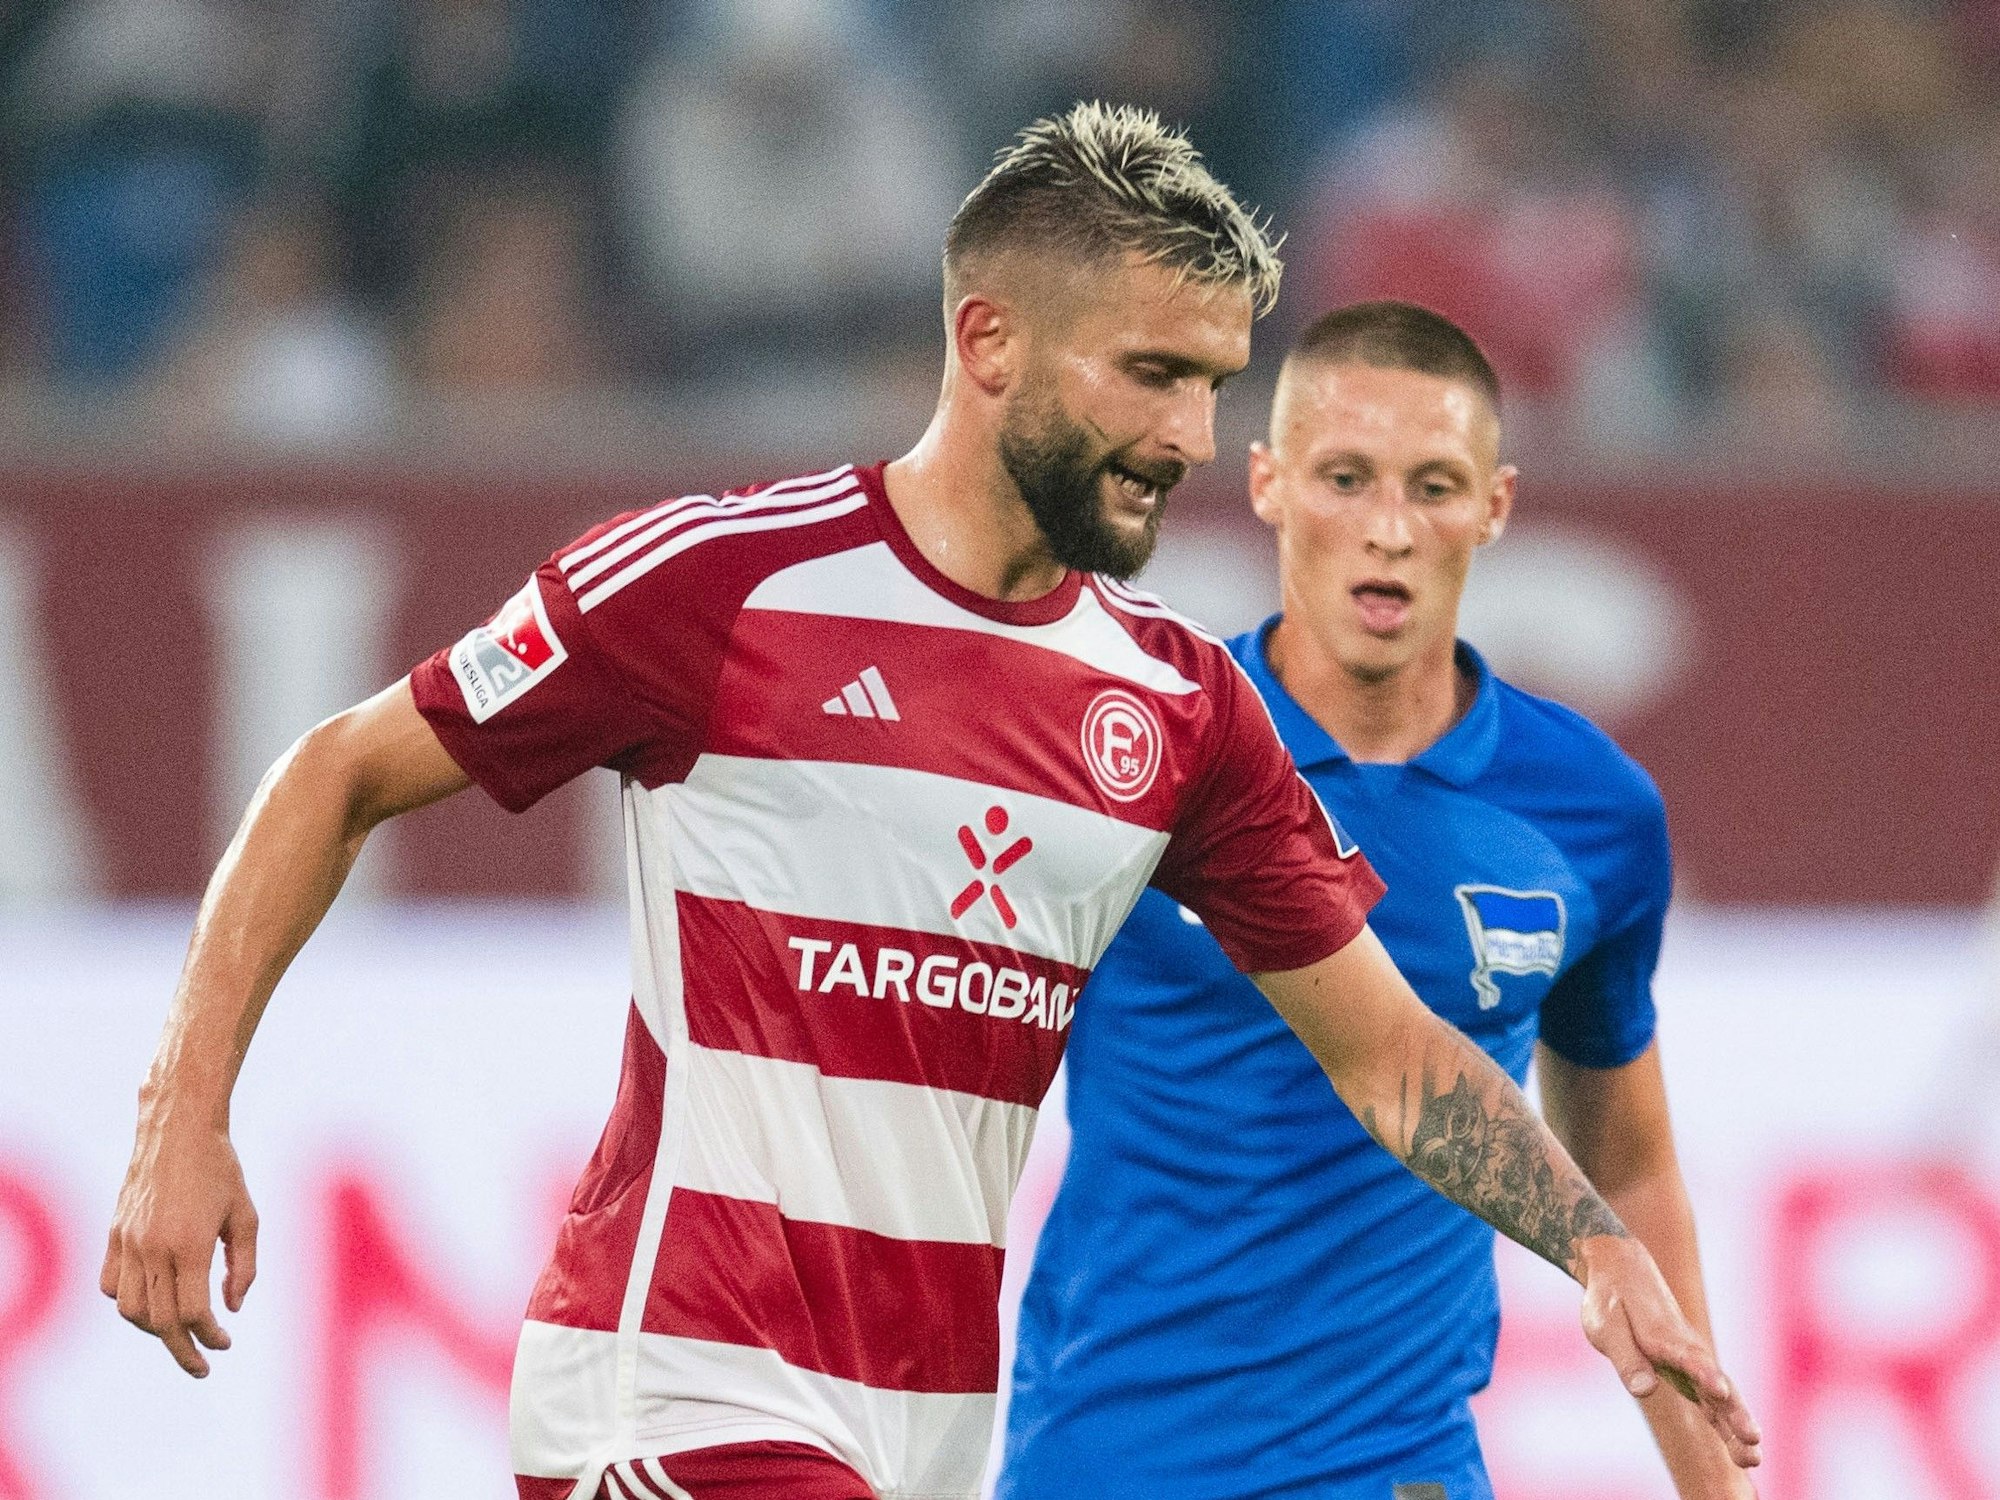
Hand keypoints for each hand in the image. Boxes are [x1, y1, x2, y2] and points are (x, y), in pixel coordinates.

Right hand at [100, 1099, 258, 1377]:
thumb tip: (232, 1309)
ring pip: (131, 1310)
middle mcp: (152, 1248)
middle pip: (161, 1321)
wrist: (178, 1130)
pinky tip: (153, 1302)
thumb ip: (244, 1267)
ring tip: (180, 1333)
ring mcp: (128, 1242)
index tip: (225, 1343)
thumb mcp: (247, 1216)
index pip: (192, 1313)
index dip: (209, 1336)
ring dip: (155, 1329)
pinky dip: (129, 1303)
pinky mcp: (114, 1235)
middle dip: (183, 1351)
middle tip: (203, 1366)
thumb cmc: (221, 1171)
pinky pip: (111, 1285)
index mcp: (189, 1245)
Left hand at [1577, 1235, 1760, 1469]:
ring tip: (1754, 1459)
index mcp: (1664, 1336)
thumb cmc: (1610, 1300)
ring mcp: (1692, 1362)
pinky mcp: (1689, 1371)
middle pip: (1717, 1384)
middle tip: (1753, 1441)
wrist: (1622, 1271)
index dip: (1704, 1374)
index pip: (1689, 1358)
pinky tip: (1741, 1451)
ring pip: (1721, 1397)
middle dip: (1735, 1413)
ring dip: (1737, 1425)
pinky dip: (1726, 1422)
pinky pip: (1712, 1401)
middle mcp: (1687, 1350)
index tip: (1720, 1391)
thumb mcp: (1605, 1325)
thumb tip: (1644, 1391)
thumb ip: (1626, 1357)